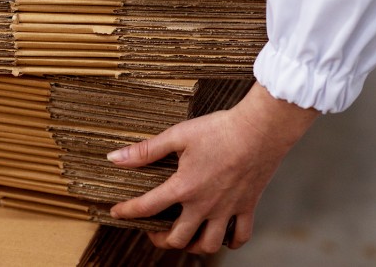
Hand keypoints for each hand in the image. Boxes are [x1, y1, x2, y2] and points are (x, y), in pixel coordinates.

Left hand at [107, 83, 317, 253]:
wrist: (261, 129)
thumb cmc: (219, 129)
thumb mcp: (178, 135)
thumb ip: (146, 150)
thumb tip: (115, 157)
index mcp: (184, 187)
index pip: (147, 207)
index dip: (127, 211)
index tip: (117, 212)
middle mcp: (205, 205)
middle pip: (178, 239)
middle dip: (161, 240)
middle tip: (154, 231)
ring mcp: (227, 209)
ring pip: (209, 245)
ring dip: (194, 246)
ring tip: (186, 237)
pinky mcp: (247, 206)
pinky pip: (240, 236)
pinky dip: (230, 242)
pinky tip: (222, 236)